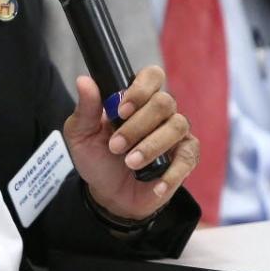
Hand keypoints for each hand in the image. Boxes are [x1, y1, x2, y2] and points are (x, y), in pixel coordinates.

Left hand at [63, 68, 198, 220]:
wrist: (108, 194)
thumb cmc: (97, 158)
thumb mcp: (81, 134)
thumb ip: (85, 109)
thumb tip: (84, 81)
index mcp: (136, 99)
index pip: (151, 76)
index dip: (140, 90)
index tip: (121, 111)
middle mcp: (159, 111)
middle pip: (164, 102)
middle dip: (138, 125)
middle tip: (115, 146)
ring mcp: (175, 133)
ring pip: (177, 126)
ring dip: (151, 146)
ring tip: (130, 163)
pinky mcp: (185, 157)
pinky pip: (188, 156)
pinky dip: (172, 171)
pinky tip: (155, 183)